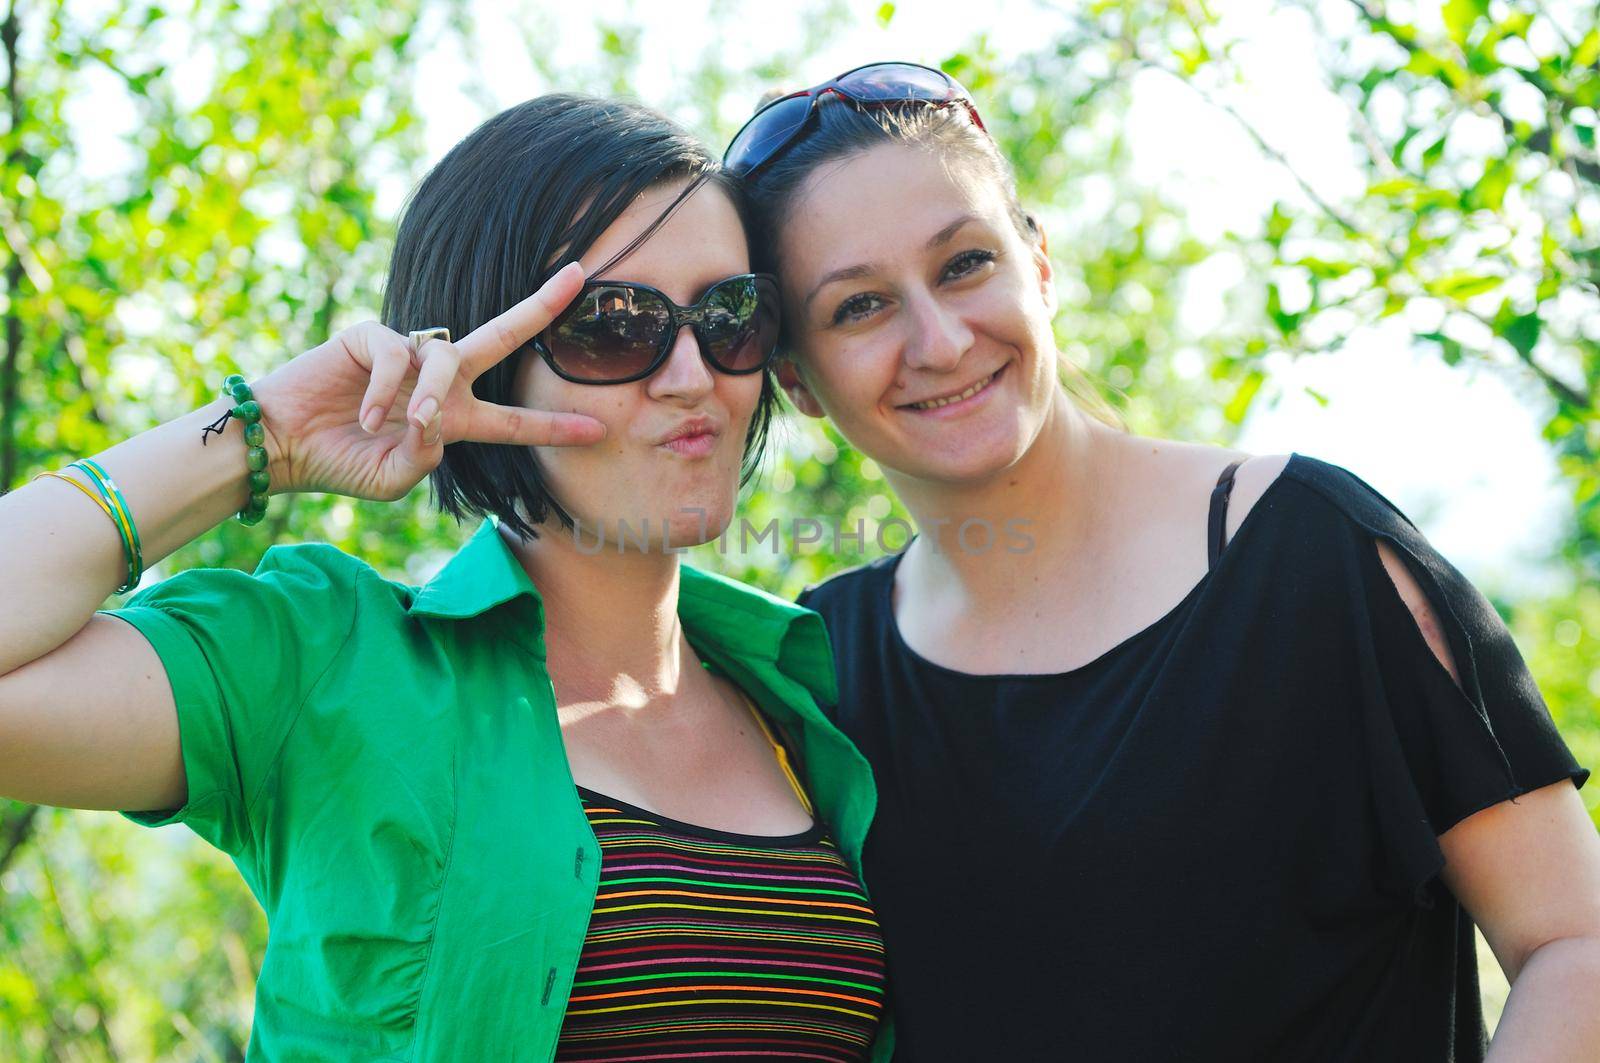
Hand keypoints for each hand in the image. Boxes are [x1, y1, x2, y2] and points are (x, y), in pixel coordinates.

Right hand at [250, 263, 604, 500]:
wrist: (284, 445)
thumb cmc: (340, 464)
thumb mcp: (394, 479)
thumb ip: (425, 458)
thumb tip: (437, 418)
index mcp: (454, 419)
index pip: (513, 422)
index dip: (552, 427)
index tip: (597, 430)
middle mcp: (438, 381)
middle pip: (502, 337)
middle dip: (541, 307)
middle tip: (580, 277)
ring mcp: (407, 355)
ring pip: (446, 359)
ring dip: (433, 394)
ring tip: (411, 424)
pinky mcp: (372, 337)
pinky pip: (396, 356)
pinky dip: (385, 390)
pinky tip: (365, 416)